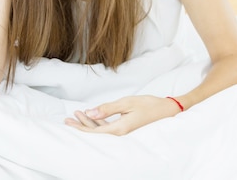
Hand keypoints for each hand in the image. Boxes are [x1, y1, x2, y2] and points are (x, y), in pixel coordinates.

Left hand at [65, 95, 180, 135]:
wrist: (167, 110)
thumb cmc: (148, 104)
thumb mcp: (127, 103)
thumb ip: (107, 108)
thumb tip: (90, 113)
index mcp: (119, 129)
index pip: (94, 133)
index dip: (80, 128)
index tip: (68, 121)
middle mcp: (120, 134)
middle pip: (96, 133)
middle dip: (81, 125)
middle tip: (68, 118)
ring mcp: (124, 132)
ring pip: (102, 130)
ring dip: (90, 123)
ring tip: (78, 113)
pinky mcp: (126, 128)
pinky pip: (109, 127)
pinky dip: (99, 122)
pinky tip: (94, 115)